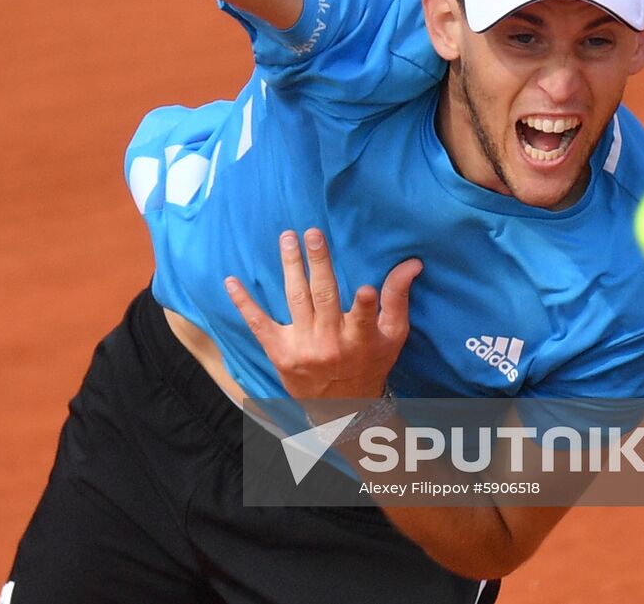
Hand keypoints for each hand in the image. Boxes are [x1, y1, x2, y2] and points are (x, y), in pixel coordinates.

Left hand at [224, 228, 420, 404]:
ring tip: (288, 238)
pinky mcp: (279, 352)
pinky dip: (244, 303)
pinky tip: (231, 282)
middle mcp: (330, 343)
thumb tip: (411, 263)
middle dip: (319, 264)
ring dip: (290, 266)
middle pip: (324, 298)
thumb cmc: (371, 364)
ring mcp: (302, 347)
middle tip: (313, 233)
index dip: (366, 306)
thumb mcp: (392, 336)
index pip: (364, 319)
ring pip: (295, 300)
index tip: (366, 289)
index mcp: (361, 340)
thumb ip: (398, 299)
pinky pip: (258, 324)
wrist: (342, 409)